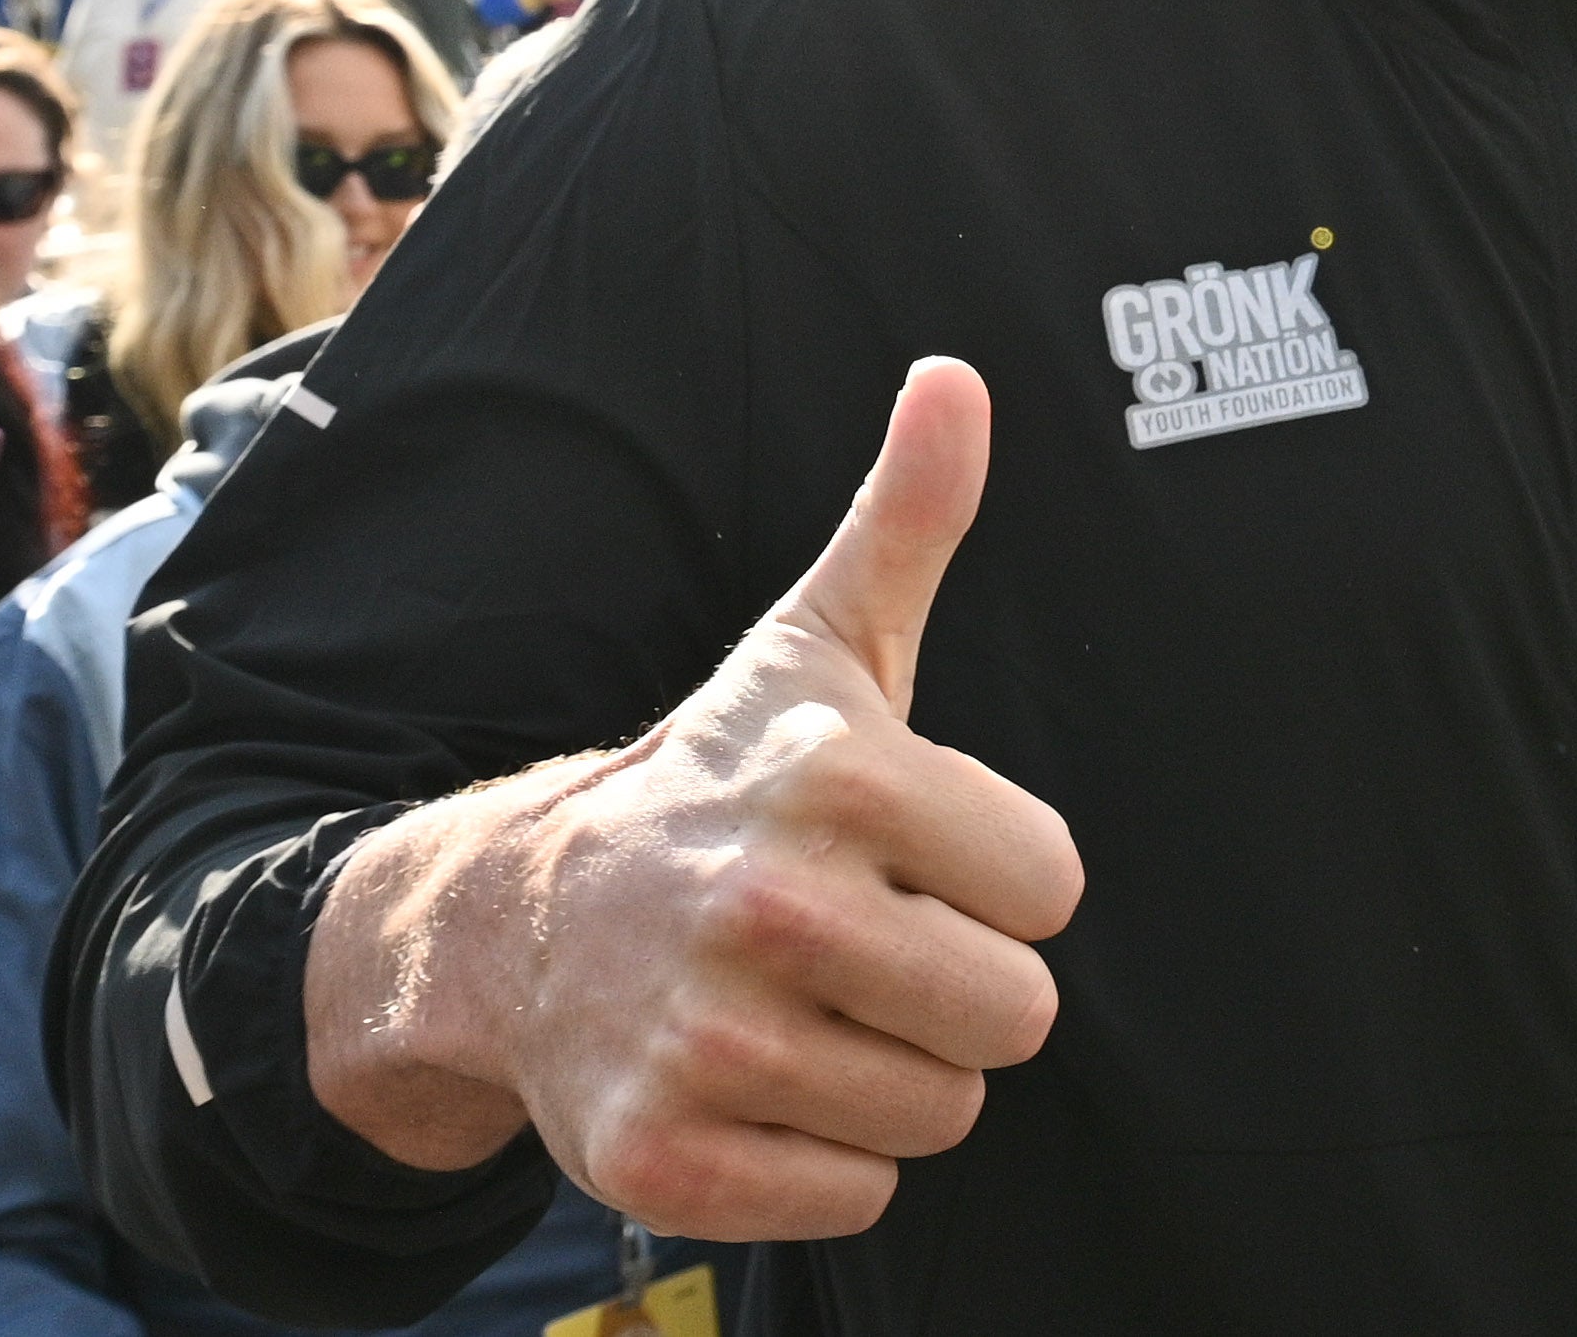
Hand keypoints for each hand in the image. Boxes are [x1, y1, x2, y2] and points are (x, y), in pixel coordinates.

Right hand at [305, 357, 1083, 1235]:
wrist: (523, 919)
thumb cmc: (723, 781)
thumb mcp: (822, 644)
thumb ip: (911, 519)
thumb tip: (959, 378)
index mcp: (840, 774)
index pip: (1053, 888)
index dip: (994, 879)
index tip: (909, 853)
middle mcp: (770, 904)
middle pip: (1014, 1017)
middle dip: (956, 991)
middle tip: (865, 943)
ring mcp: (711, 1039)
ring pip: (938, 1115)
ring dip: (891, 1075)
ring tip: (808, 1005)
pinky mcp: (666, 1158)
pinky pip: (854, 1197)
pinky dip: (822, 1161)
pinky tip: (759, 1083)